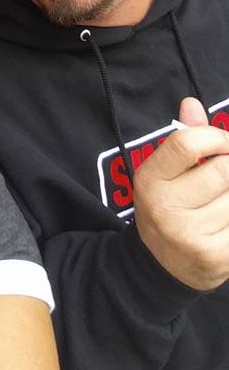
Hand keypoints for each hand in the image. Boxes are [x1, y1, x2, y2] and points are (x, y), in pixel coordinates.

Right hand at [133, 97, 228, 290]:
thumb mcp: (165, 173)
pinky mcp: (215, 256)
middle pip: (224, 169)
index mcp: (149, 180)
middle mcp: (164, 208)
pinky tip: (224, 224)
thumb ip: (183, 139)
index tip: (222, 144)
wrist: (161, 265)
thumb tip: (191, 103)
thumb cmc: (169, 206)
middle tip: (222, 180)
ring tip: (220, 206)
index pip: (187, 143)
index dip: (215, 137)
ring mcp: (188, 235)